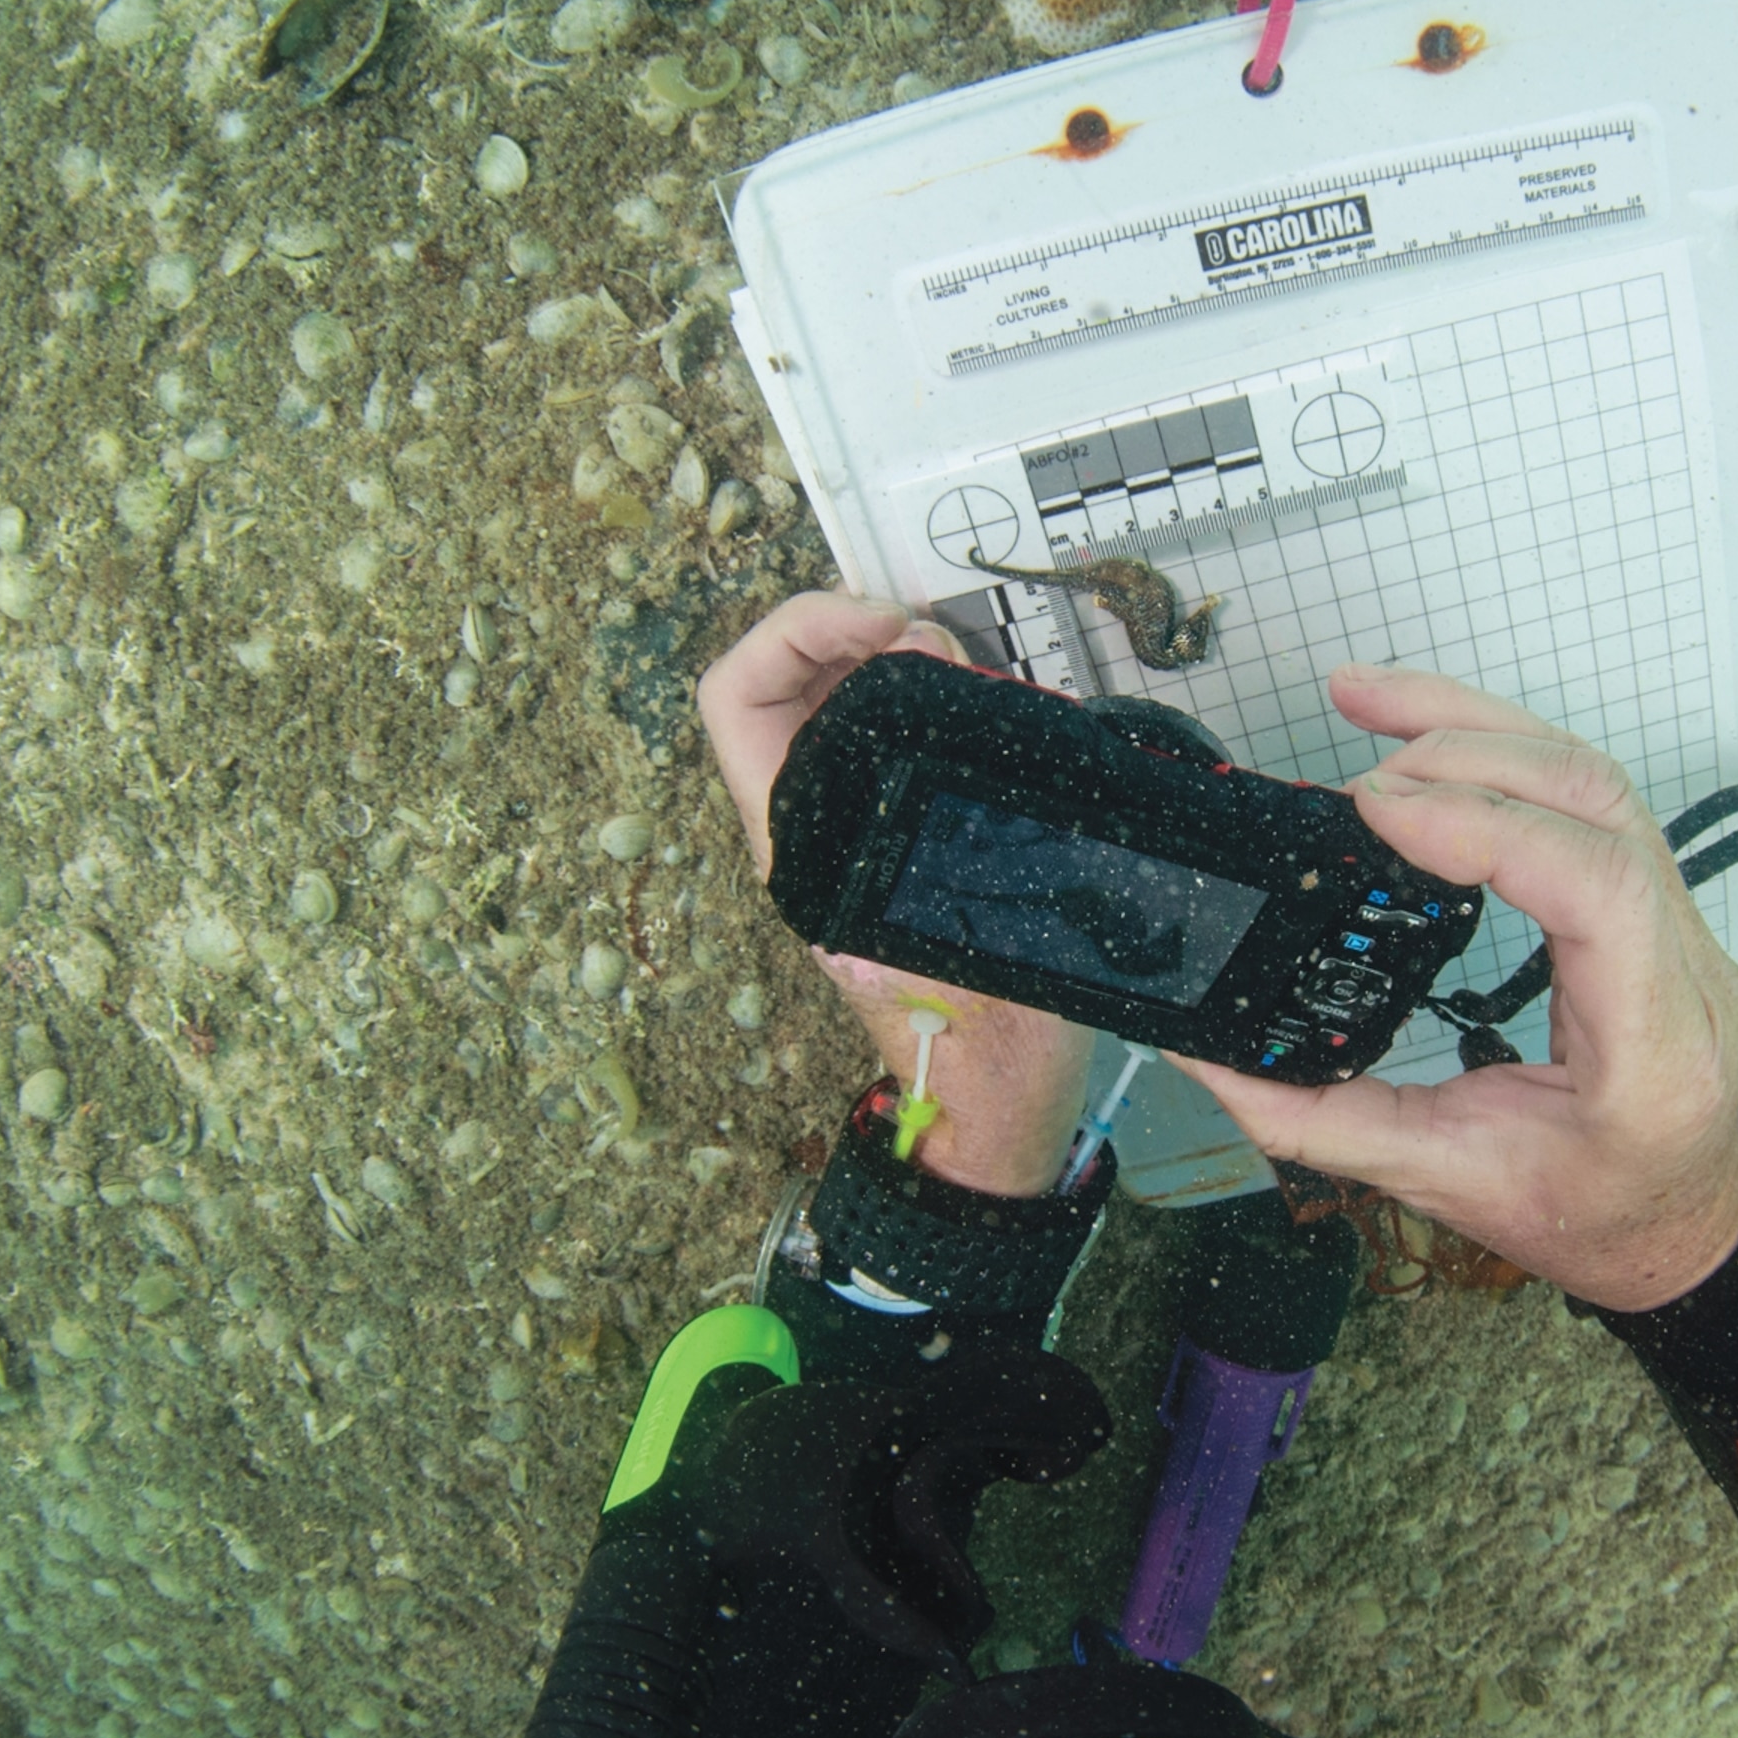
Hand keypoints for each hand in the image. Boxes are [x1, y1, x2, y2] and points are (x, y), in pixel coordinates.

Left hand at [698, 591, 1094, 1195]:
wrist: (999, 1112)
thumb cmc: (981, 1049)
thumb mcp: (973, 944)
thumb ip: (971, 850)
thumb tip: (989, 739)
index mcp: (799, 844)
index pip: (735, 697)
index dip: (797, 630)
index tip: (891, 626)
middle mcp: (816, 822)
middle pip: (795, 675)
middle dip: (866, 632)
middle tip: (948, 653)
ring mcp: (862, 821)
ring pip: (853, 694)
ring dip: (912, 663)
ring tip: (980, 680)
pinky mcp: (911, 830)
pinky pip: (907, 733)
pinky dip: (949, 702)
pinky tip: (1002, 714)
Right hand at [1178, 665, 1737, 1311]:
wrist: (1684, 1230)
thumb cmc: (1591, 1216)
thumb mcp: (1448, 1182)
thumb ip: (1322, 1119)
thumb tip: (1209, 1057)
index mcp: (1651, 1045)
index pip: (1598, 889)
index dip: (1491, 828)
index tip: (1380, 807)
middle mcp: (1681, 963)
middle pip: (1600, 801)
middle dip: (1473, 749)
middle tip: (1357, 763)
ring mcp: (1677, 920)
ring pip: (1594, 777)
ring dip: (1480, 724)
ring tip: (1369, 698)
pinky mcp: (1650, 898)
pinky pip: (1585, 796)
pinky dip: (1502, 751)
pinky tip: (1424, 737)